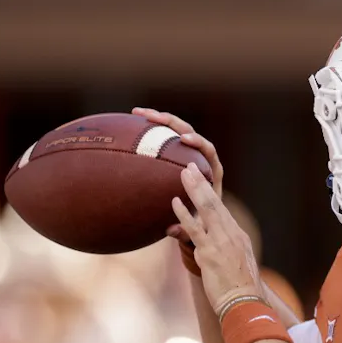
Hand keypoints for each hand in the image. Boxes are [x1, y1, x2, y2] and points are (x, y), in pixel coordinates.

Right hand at [130, 107, 224, 242]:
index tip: (184, 140)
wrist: (200, 221)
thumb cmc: (200, 225)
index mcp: (211, 174)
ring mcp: (186, 156)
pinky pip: (162, 141)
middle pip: (189, 133)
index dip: (198, 143)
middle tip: (154, 117)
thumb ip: (185, 229)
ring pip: (175, 132)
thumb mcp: (194, 229)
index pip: (209, 152)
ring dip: (158, 120)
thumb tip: (170, 230)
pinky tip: (130, 125)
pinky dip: (148, 133)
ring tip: (137, 112)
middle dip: (172, 122)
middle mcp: (200, 161)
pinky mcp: (174, 157)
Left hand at [172, 163, 263, 313]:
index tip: (203, 181)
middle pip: (215, 203)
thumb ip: (225, 255)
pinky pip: (194, 228)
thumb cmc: (241, 291)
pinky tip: (175, 201)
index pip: (222, 211)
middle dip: (202, 183)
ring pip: (207, 209)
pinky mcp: (209, 252)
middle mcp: (231, 235)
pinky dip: (184, 213)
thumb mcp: (237, 267)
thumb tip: (215, 253)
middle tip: (191, 166)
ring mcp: (221, 242)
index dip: (211, 195)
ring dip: (194, 189)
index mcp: (238, 237)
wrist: (246, 303)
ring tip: (184, 172)